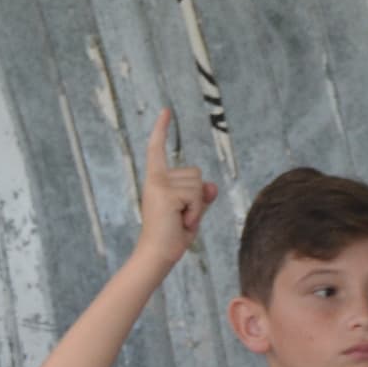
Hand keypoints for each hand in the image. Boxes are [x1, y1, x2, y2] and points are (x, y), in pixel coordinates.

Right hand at [133, 106, 211, 269]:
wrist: (157, 255)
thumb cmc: (172, 235)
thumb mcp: (192, 211)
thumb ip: (202, 196)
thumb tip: (212, 186)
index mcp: (157, 180)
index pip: (157, 150)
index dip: (161, 130)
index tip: (166, 111)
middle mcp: (156, 178)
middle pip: (196, 173)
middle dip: (199, 197)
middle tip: (183, 217)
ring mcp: (159, 184)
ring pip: (199, 184)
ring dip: (198, 206)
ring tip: (181, 220)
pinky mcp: (166, 192)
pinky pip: (197, 195)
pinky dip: (196, 211)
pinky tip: (182, 222)